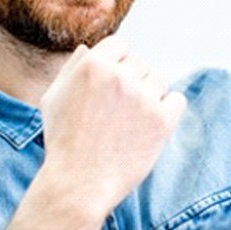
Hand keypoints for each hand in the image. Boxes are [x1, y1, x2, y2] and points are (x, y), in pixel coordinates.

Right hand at [40, 36, 185, 219]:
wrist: (78, 184)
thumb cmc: (62, 142)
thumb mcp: (53, 98)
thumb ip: (71, 69)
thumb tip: (87, 49)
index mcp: (93, 66)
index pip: (119, 45)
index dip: (116, 62)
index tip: (112, 83)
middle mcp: (120, 77)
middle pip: (140, 62)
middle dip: (132, 79)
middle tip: (120, 107)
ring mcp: (143, 98)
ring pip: (159, 79)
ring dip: (149, 93)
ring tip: (133, 118)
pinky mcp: (162, 121)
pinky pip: (177, 100)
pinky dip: (168, 109)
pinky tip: (151, 123)